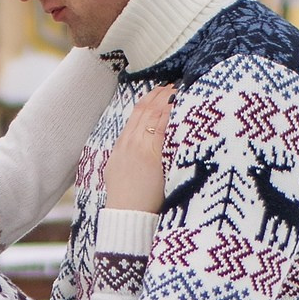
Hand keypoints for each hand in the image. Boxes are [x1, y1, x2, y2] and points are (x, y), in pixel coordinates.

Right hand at [102, 86, 174, 213]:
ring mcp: (140, 147)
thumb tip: (134, 150)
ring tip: (180, 90)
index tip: (160, 91)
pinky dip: (170, 114)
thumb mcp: (118, 172)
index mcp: (122, 145)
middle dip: (160, 95)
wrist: (126, 213)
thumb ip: (127, 156)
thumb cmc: (127, 199)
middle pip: (145, 109)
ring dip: (167, 100)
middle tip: (173, 86)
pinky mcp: (152, 155)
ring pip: (153, 114)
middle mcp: (129, 142)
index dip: (149, 99)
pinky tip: (180, 105)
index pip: (136, 113)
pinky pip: (162, 127)